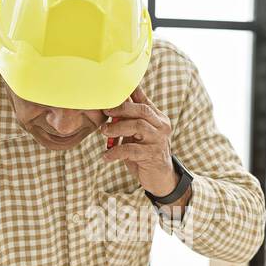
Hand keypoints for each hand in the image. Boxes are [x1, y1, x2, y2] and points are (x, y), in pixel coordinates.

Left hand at [101, 86, 185, 201]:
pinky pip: (132, 150)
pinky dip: (116, 151)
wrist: (160, 178)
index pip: (144, 100)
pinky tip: (106, 156)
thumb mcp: (138, 135)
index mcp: (158, 118)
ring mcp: (159, 140)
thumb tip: (110, 106)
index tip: (113, 87)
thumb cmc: (144, 153)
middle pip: (142, 110)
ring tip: (104, 132)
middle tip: (105, 111)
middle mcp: (161, 126)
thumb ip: (129, 121)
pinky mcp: (153, 155)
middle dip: (121, 109)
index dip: (130, 91)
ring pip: (138, 126)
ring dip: (117, 128)